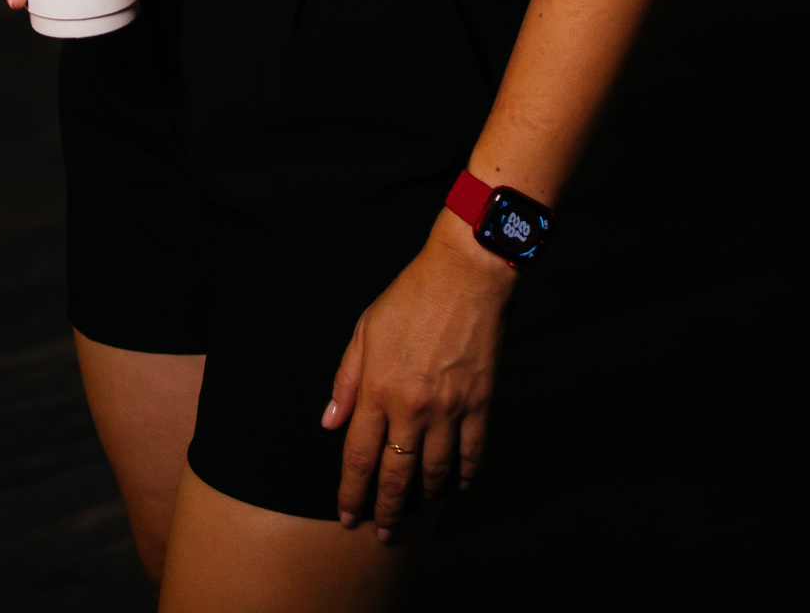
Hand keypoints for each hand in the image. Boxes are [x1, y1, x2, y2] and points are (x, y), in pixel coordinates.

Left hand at [323, 208, 516, 540]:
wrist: (465, 274)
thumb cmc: (410, 296)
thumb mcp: (364, 330)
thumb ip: (346, 380)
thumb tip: (329, 423)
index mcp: (378, 389)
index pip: (359, 456)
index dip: (352, 492)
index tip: (347, 515)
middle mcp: (412, 407)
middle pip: (396, 475)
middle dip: (386, 511)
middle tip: (382, 535)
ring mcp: (450, 408)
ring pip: (435, 471)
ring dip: (422, 500)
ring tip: (413, 516)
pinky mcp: (480, 402)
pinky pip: (473, 452)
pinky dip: (464, 475)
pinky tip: (456, 487)